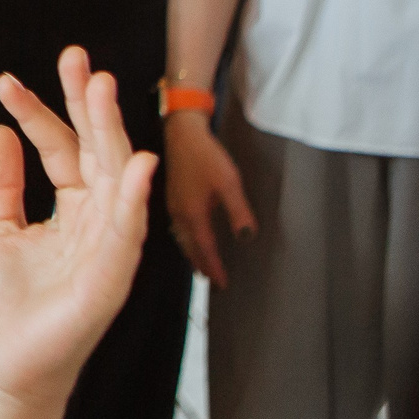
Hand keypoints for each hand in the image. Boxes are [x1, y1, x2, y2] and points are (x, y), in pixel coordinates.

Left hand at [0, 49, 154, 412]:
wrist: (10, 361)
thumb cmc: (7, 301)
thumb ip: (0, 181)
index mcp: (72, 205)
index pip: (59, 146)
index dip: (36, 112)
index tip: (4, 82)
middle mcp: (98, 218)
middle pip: (97, 148)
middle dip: (88, 103)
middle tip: (76, 58)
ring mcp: (111, 244)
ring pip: (119, 176)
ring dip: (112, 132)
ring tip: (101, 88)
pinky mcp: (114, 275)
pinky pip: (130, 230)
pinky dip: (136, 196)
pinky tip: (136, 162)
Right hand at [165, 110, 255, 288]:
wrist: (181, 134)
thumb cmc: (205, 155)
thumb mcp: (229, 183)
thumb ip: (238, 212)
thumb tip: (247, 237)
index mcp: (193, 215)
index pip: (205, 250)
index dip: (215, 268)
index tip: (223, 284)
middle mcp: (179, 215)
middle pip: (191, 249)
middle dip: (202, 266)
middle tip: (213, 281)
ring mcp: (172, 207)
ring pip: (182, 240)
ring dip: (193, 255)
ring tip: (203, 266)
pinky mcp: (171, 199)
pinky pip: (178, 229)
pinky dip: (187, 241)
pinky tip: (192, 239)